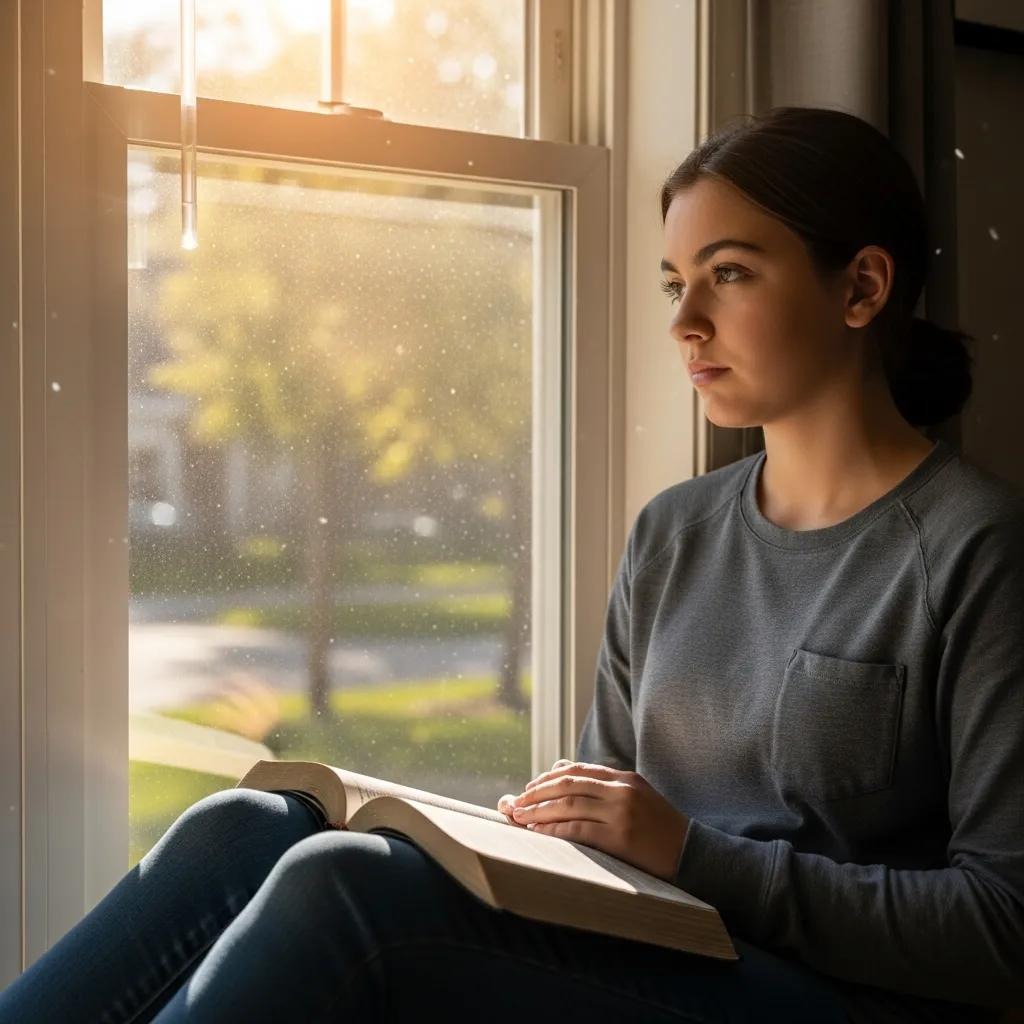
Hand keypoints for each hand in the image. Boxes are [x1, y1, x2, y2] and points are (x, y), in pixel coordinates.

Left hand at [496, 760, 689, 882]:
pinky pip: (578, 830)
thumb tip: (561, 771)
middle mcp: (622, 790)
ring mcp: (622, 813)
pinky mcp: (620, 838)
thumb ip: (604, 786)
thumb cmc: (660, 829)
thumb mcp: (637, 797)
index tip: (529, 788)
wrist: (693, 854)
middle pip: (568, 784)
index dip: (548, 778)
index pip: (577, 771)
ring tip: (519, 818)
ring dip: (539, 811)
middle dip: (537, 793)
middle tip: (516, 803)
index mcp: (625, 778)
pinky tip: (539, 834)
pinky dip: (554, 830)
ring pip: (569, 805)